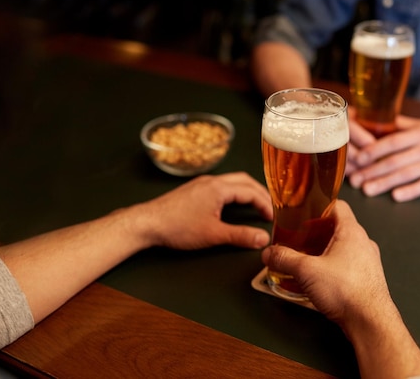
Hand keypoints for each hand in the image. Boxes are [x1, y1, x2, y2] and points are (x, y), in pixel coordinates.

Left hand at [138, 172, 272, 249]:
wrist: (147, 223)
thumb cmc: (176, 227)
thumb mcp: (214, 234)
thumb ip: (241, 236)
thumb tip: (262, 238)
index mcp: (219, 188)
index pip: (251, 191)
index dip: (265, 204)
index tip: (272, 216)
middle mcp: (211, 181)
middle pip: (244, 180)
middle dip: (260, 193)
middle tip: (270, 207)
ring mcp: (201, 184)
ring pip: (232, 181)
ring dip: (247, 191)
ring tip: (256, 204)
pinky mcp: (194, 190)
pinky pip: (221, 185)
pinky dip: (234, 192)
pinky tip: (233, 203)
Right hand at [261, 200, 389, 327]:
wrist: (369, 322)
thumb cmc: (348, 292)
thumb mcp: (306, 271)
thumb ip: (284, 259)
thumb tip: (270, 253)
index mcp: (351, 232)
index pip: (337, 206)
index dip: (319, 205)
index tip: (305, 209)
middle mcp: (363, 243)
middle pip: (337, 228)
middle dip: (316, 233)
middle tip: (299, 238)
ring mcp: (367, 262)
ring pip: (342, 248)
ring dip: (324, 252)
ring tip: (306, 260)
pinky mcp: (366, 279)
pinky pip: (347, 266)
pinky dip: (332, 268)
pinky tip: (318, 280)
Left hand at [347, 115, 419, 201]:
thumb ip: (404, 125)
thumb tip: (379, 120)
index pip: (392, 141)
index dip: (373, 150)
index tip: (358, 158)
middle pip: (395, 160)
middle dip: (372, 171)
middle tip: (355, 180)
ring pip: (407, 174)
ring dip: (385, 183)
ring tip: (368, 190)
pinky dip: (411, 191)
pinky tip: (396, 197)